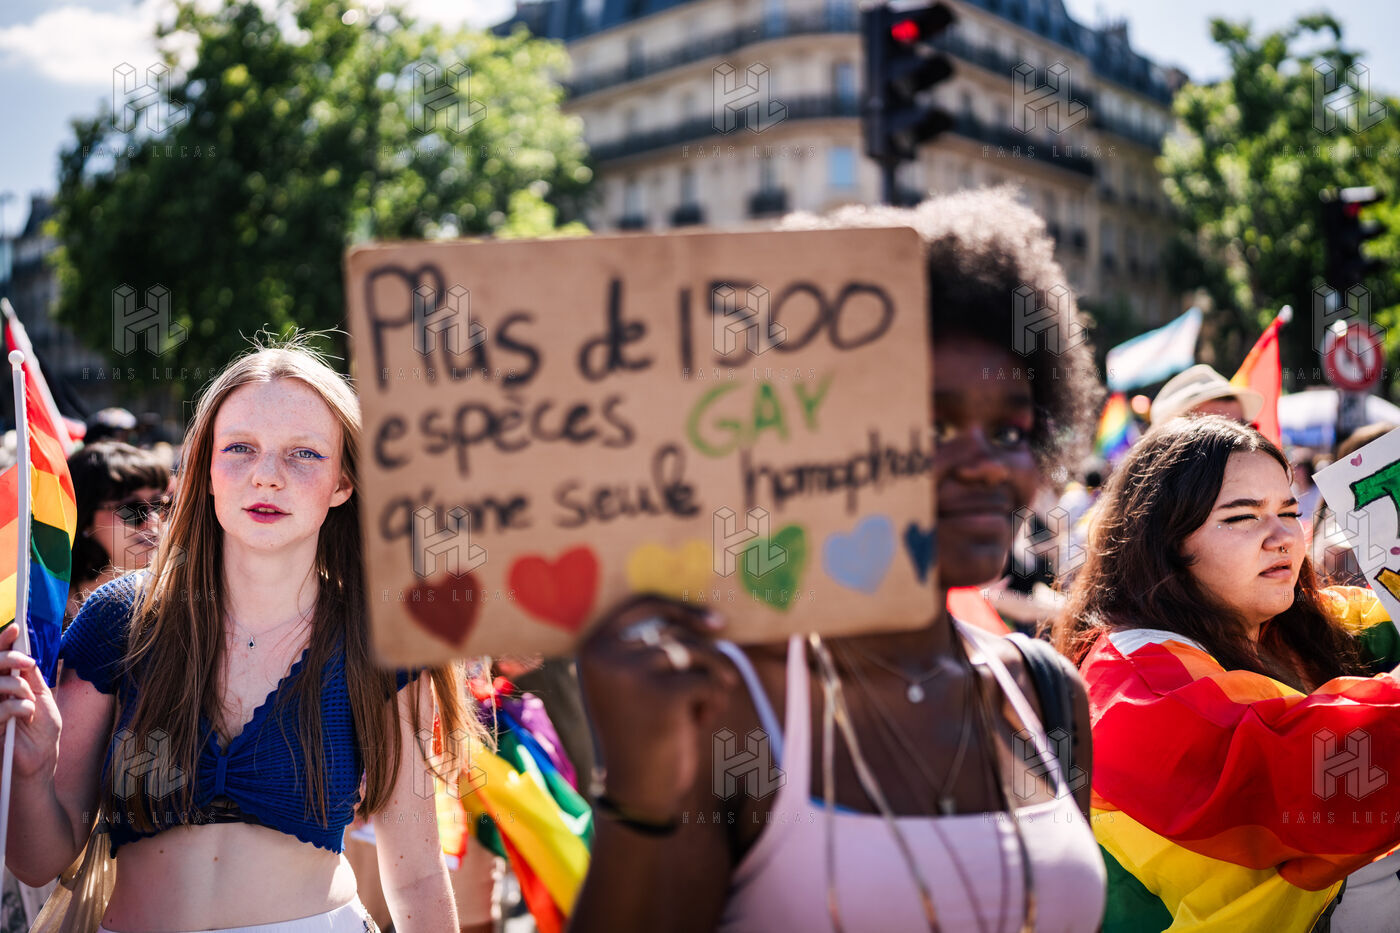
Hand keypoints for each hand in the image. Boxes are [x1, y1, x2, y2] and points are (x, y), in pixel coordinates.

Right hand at [0, 622, 61, 778]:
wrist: (39, 761)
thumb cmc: (41, 731)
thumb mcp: (42, 697)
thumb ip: (31, 677)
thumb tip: (26, 655)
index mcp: (8, 684)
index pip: (0, 659)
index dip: (3, 641)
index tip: (15, 628)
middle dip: (9, 658)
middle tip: (27, 663)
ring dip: (18, 687)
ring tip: (30, 701)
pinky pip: (1, 706)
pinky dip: (19, 707)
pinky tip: (25, 716)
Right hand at [577, 595, 735, 823]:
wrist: (637, 792)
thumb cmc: (642, 731)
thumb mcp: (632, 682)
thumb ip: (648, 646)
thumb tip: (703, 612)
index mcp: (593, 647)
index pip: (642, 603)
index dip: (682, 608)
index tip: (715, 623)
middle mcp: (606, 655)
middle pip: (674, 627)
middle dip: (707, 652)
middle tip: (725, 676)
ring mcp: (631, 674)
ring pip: (695, 652)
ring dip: (713, 677)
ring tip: (709, 704)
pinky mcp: (661, 697)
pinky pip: (706, 681)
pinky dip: (713, 700)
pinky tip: (701, 724)